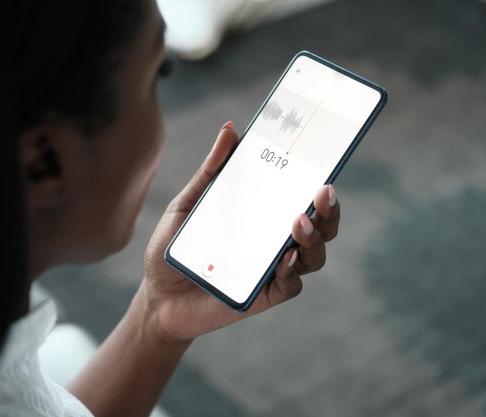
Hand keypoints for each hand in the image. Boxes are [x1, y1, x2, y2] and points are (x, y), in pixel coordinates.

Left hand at [140, 122, 340, 342]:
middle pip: (319, 227)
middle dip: (328, 210)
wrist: (157, 294)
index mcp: (263, 216)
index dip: (319, 186)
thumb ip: (211, 170)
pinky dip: (292, 271)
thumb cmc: (176, 246)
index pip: (302, 199)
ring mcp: (273, 270)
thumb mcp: (189, 203)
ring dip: (314, 238)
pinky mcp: (264, 296)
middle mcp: (275, 241)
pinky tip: (285, 257)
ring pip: (313, 256)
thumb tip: (230, 128)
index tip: (323, 165)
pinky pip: (291, 286)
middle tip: (322, 193)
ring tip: (298, 222)